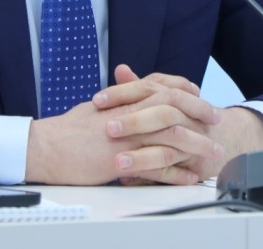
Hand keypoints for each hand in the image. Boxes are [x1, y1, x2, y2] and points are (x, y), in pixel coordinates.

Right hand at [23, 65, 222, 185]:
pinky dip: (176, 173)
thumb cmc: (67, 129)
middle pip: (174, 107)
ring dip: (196, 145)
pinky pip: (156, 167)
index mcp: (123, 99)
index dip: (185, 90)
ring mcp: (126, 136)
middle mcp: (128, 113)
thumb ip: (119, 98)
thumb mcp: (97, 107)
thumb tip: (131, 90)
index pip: (162, 86)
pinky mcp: (120, 160)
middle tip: (216, 120)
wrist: (46, 147)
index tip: (200, 96)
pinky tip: (188, 177)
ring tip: (213, 152)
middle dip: (199, 113)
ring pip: (171, 136)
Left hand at [95, 65, 262, 185]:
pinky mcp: (195, 162)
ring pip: (168, 145)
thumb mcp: (162, 100)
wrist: (223, 137)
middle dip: (134, 120)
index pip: (148, 88)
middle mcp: (185, 114)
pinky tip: (134, 180)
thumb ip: (140, 87)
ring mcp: (192, 138)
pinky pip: (175, 170)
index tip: (97, 100)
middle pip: (162, 112)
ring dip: (142, 155)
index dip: (122, 93)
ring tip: (118, 162)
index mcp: (173, 96)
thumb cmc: (184, 118)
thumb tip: (121, 69)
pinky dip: (154, 174)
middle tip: (108, 128)